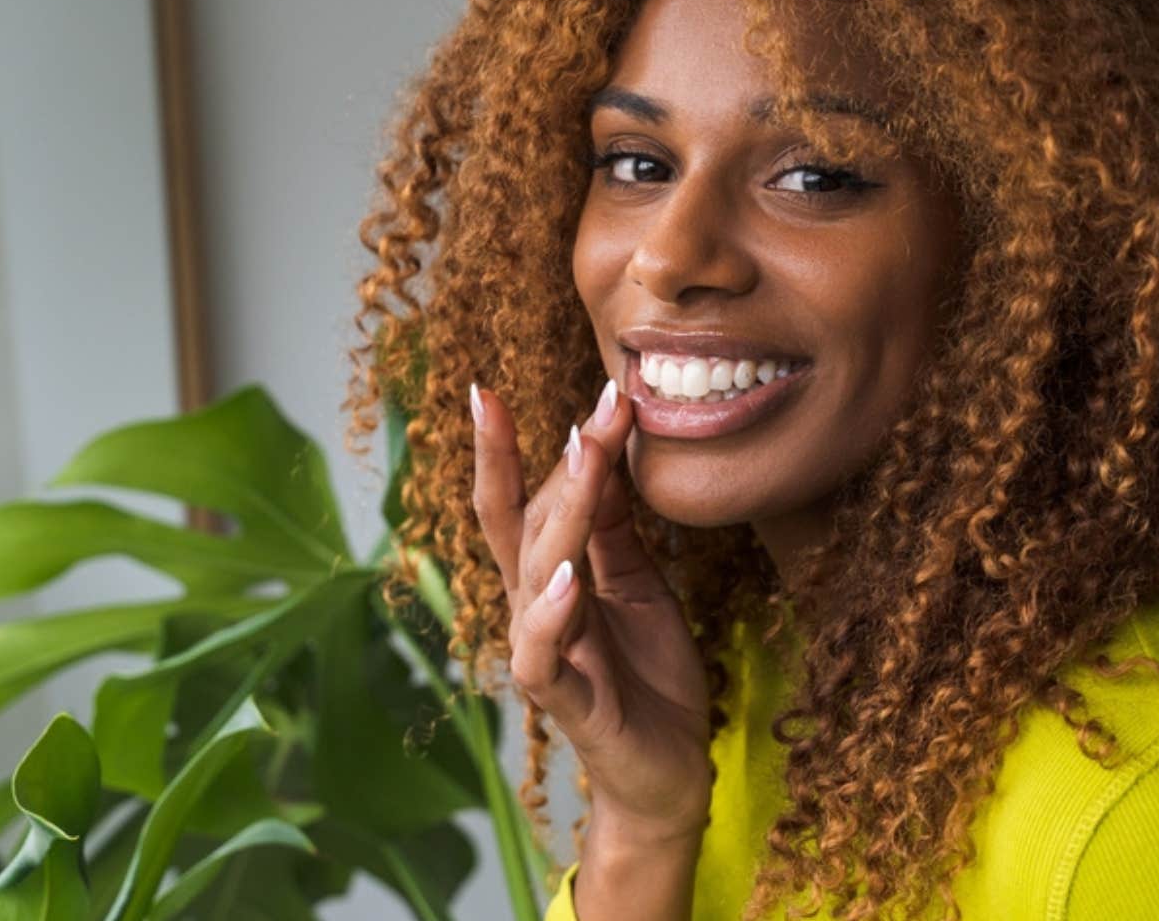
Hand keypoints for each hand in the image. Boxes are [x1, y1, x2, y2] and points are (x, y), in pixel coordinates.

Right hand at [470, 378, 713, 843]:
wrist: (671, 770)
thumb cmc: (649, 676)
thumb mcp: (640, 584)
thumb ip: (616, 528)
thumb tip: (603, 449)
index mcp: (548, 576)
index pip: (518, 500)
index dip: (503, 448)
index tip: (487, 388)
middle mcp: (532, 606)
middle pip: (520, 522)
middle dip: (538, 457)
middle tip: (589, 403)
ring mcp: (541, 651)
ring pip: (539, 570)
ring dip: (565, 509)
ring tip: (584, 455)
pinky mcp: (562, 699)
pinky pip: (544, 653)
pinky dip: (552, 615)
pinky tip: (566, 579)